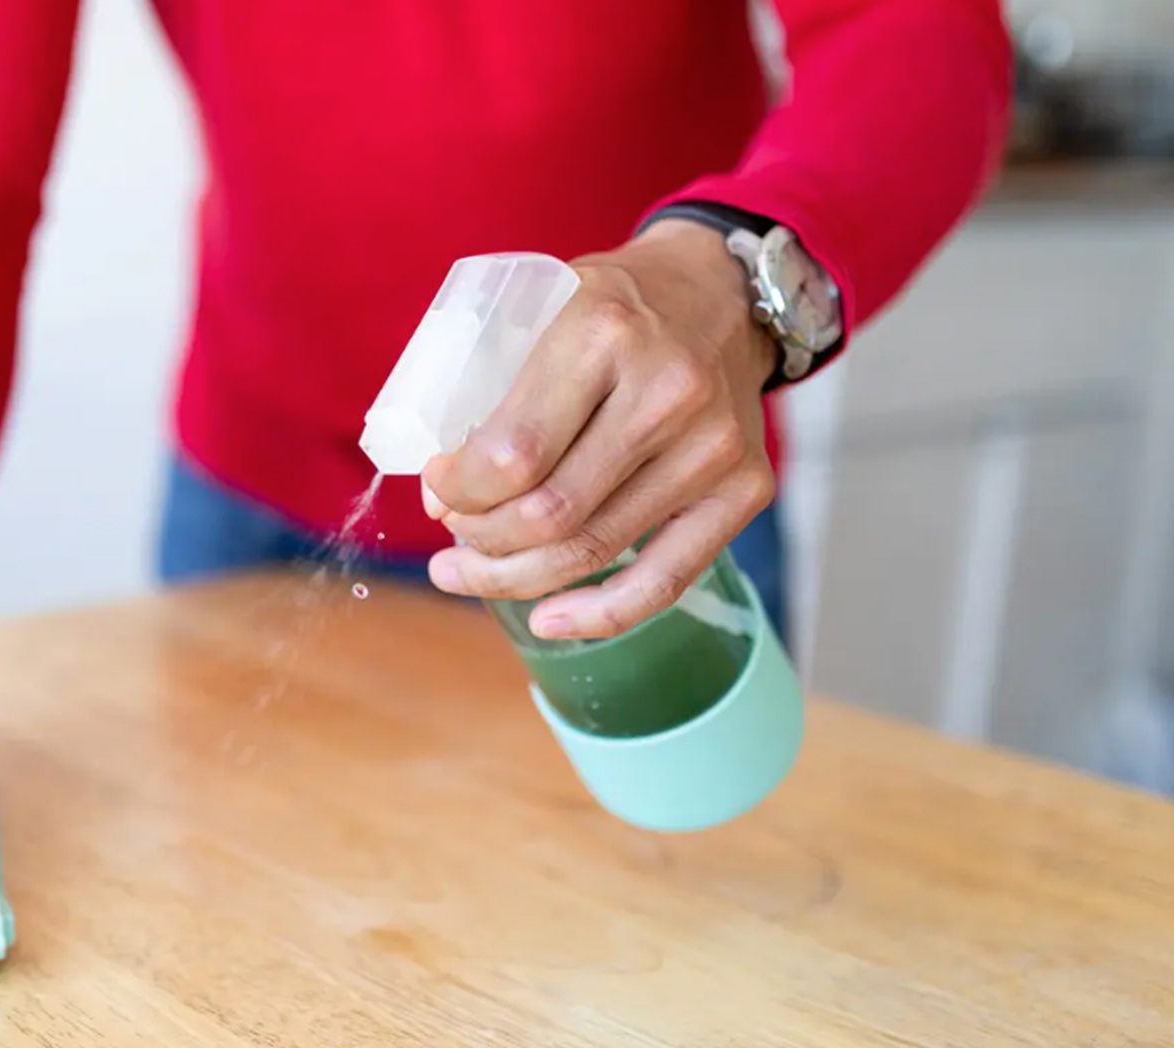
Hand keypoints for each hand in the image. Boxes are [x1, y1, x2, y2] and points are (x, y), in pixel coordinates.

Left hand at [420, 220, 778, 638]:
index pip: (512, 453)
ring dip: (515, 579)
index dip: (459, 490)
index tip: (438, 486)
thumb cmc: (613, 305)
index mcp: (603, 331)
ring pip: (594, 550)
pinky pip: (666, 579)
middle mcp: (668, 390)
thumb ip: (490, 382)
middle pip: (550, 513)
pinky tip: (547, 621)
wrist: (723, 291)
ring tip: (467, 575)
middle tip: (451, 538)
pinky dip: (600, 613)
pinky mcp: (746, 488)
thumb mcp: (543, 304)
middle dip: (479, 540)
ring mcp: (713, 445)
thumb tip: (442, 493)